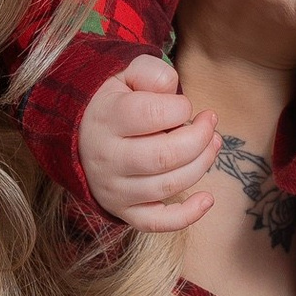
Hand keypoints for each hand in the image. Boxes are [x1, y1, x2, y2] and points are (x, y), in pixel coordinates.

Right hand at [75, 52, 222, 232]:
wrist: (82, 137)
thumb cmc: (116, 103)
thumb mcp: (126, 76)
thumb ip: (150, 72)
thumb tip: (172, 89)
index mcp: (107, 119)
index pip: (150, 115)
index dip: (180, 108)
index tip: (184, 105)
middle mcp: (107, 158)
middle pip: (165, 156)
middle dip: (200, 138)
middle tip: (210, 123)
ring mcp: (115, 189)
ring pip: (168, 185)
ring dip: (202, 165)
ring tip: (213, 143)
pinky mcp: (124, 211)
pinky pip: (156, 223)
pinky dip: (186, 216)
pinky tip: (207, 199)